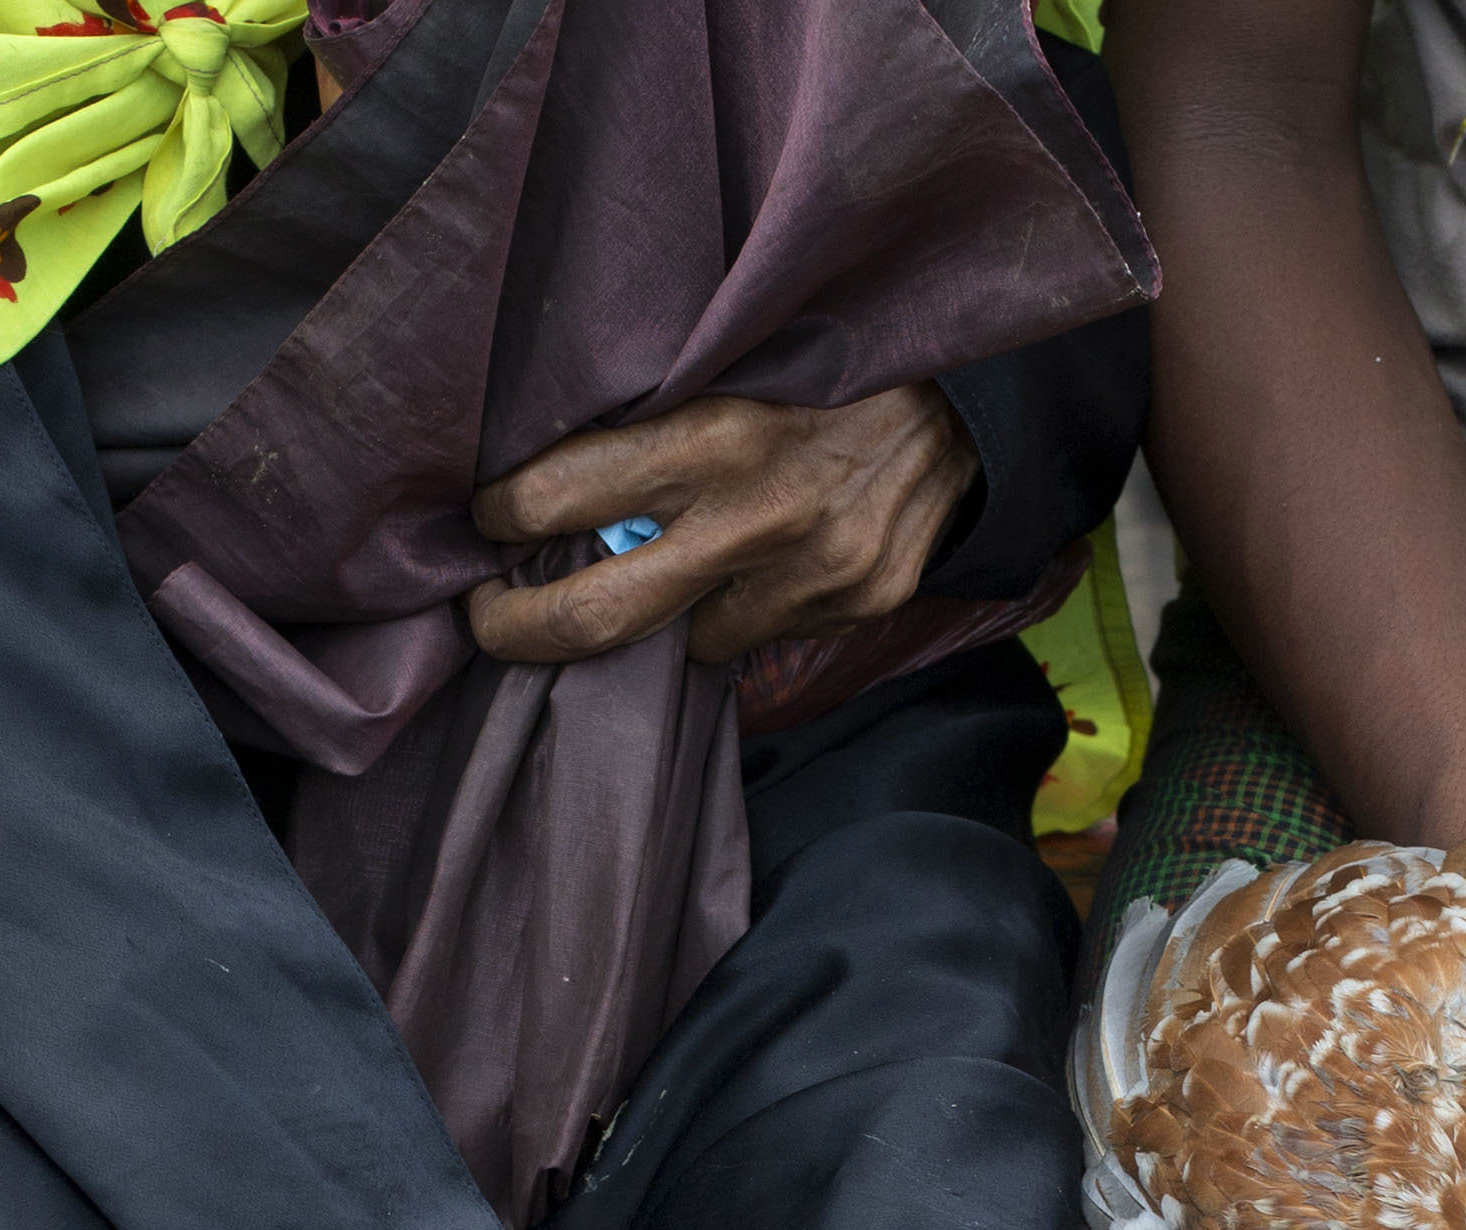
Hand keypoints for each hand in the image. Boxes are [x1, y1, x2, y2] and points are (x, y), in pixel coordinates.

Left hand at [464, 386, 980, 671]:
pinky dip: (752, 606)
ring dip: (673, 612)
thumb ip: (662, 416)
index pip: (561, 494)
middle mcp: (758, 516)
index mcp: (716, 433)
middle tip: (486, 618)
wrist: (983, 384)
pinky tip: (777, 557)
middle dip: (520, 627)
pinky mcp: (859, 602)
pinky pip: (766, 634)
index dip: (500, 515)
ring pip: (687, 640)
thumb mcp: (742, 355)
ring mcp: (813, 575)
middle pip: (595, 616)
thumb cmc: (840, 352)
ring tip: (687, 563)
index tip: (482, 519)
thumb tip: (564, 475)